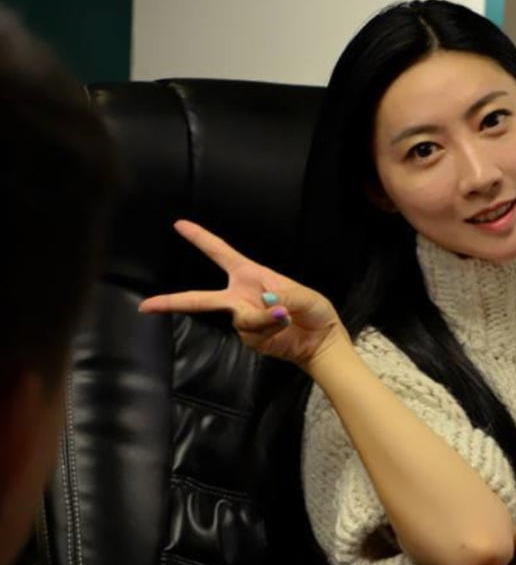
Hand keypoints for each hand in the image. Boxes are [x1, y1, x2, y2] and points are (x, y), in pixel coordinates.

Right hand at [139, 220, 346, 367]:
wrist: (320, 340)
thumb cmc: (313, 311)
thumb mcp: (305, 295)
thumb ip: (286, 295)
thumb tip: (266, 300)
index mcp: (251, 275)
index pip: (221, 253)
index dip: (201, 238)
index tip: (180, 224)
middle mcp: (241, 296)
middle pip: (200, 299)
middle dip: (171, 301)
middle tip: (147, 305)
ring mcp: (243, 318)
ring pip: (240, 318)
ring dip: (265, 318)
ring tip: (286, 314)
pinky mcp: (249, 338)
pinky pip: (252, 332)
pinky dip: (270, 329)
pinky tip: (283, 327)